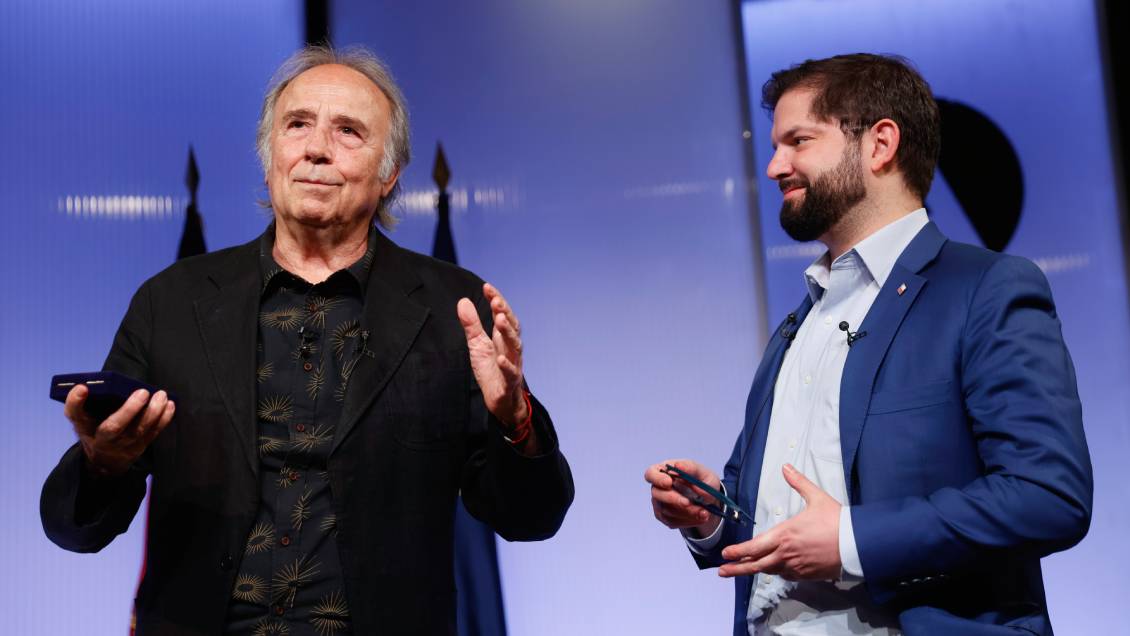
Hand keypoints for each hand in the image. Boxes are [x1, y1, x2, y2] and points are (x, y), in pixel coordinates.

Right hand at [64, 384, 174, 476]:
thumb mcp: (85, 419)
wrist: (104, 462)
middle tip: (142, 391)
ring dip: (153, 412)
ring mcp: (121, 446)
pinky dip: (164, 419)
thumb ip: (89, 403)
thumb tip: (100, 381)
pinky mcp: (139, 447)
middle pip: (112, 427)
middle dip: (129, 410)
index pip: (74, 415)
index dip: (75, 402)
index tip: (82, 387)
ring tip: (161, 394)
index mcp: (84, 427)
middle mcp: (101, 439)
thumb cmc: (95, 430)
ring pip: (138, 431)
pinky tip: (169, 404)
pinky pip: (153, 433)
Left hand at [457, 283, 527, 427]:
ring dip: (508, 332)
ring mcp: (513, 364)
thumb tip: (463, 301)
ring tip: (500, 320)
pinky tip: (501, 358)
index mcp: (503, 337)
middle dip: (505, 313)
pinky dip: (507, 365)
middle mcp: (511, 348)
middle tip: (496, 301)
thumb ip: (471, 324)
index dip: (496, 301)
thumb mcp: (477, 345)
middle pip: (512, 326)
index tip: (487, 287)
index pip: (502, 314)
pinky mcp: (510, 381)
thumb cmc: (491, 370)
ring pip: (514, 346)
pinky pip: (511, 372)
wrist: (500, 399)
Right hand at [645, 459, 721, 537]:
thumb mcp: (704, 472)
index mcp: (664, 471)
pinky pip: (673, 521)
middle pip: (656, 494)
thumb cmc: (703, 482)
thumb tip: (679, 466)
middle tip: (688, 502)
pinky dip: (689, 520)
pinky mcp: (666, 517)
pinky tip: (701, 516)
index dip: (657, 478)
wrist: (710, 500)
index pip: (651, 474)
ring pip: (667, 510)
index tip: (669, 482)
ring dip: (686, 512)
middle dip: (673, 499)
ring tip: (705, 512)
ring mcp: (661, 504)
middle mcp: (659, 488)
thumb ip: (693, 469)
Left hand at [719, 463, 840, 579]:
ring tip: (742, 570)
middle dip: (736, 567)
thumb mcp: (816, 497)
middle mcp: (786, 554)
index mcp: (784, 535)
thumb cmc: (837, 520)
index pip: (754, 547)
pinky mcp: (807, 575)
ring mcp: (796, 566)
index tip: (725, 554)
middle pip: (756, 564)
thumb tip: (786, 467)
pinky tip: (773, 569)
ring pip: (770, 570)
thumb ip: (798, 482)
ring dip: (755, 570)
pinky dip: (777, 572)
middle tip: (721, 571)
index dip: (738, 551)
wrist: (858, 544)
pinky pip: (787, 575)